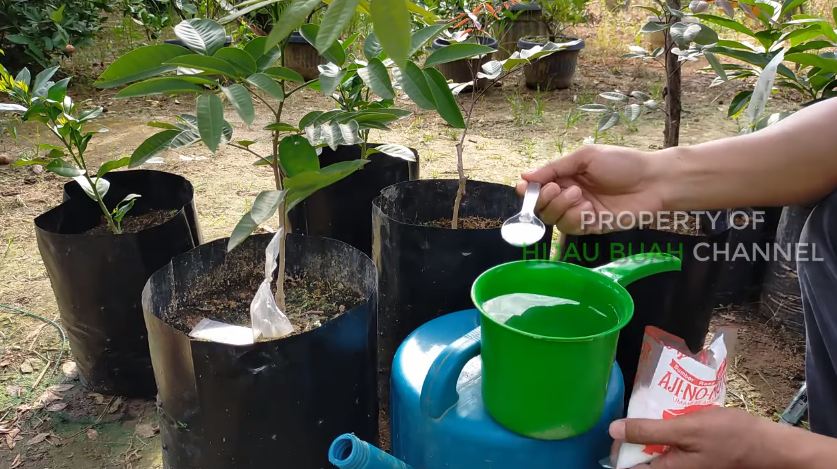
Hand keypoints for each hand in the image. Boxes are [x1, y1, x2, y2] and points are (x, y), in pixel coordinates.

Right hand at [516, 145, 664, 234]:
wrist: (653, 181)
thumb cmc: (623, 163)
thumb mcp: (586, 157)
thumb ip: (555, 167)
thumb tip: (525, 177)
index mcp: (566, 176)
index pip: (538, 188)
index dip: (528, 191)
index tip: (526, 189)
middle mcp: (569, 195)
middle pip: (541, 206)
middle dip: (544, 199)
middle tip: (558, 188)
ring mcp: (580, 212)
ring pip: (553, 219)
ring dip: (561, 207)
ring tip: (580, 195)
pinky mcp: (591, 227)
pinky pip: (571, 228)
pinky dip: (575, 218)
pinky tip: (589, 209)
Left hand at [609, 407, 788, 468]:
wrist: (769, 446)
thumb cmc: (730, 437)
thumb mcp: (686, 429)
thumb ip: (649, 431)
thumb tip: (613, 429)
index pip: (627, 465)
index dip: (619, 443)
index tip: (620, 422)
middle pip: (640, 455)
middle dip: (637, 432)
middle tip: (643, 409)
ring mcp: (684, 464)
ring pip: (656, 448)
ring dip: (654, 428)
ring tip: (660, 407)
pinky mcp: (693, 456)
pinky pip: (671, 444)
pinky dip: (669, 429)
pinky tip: (676, 413)